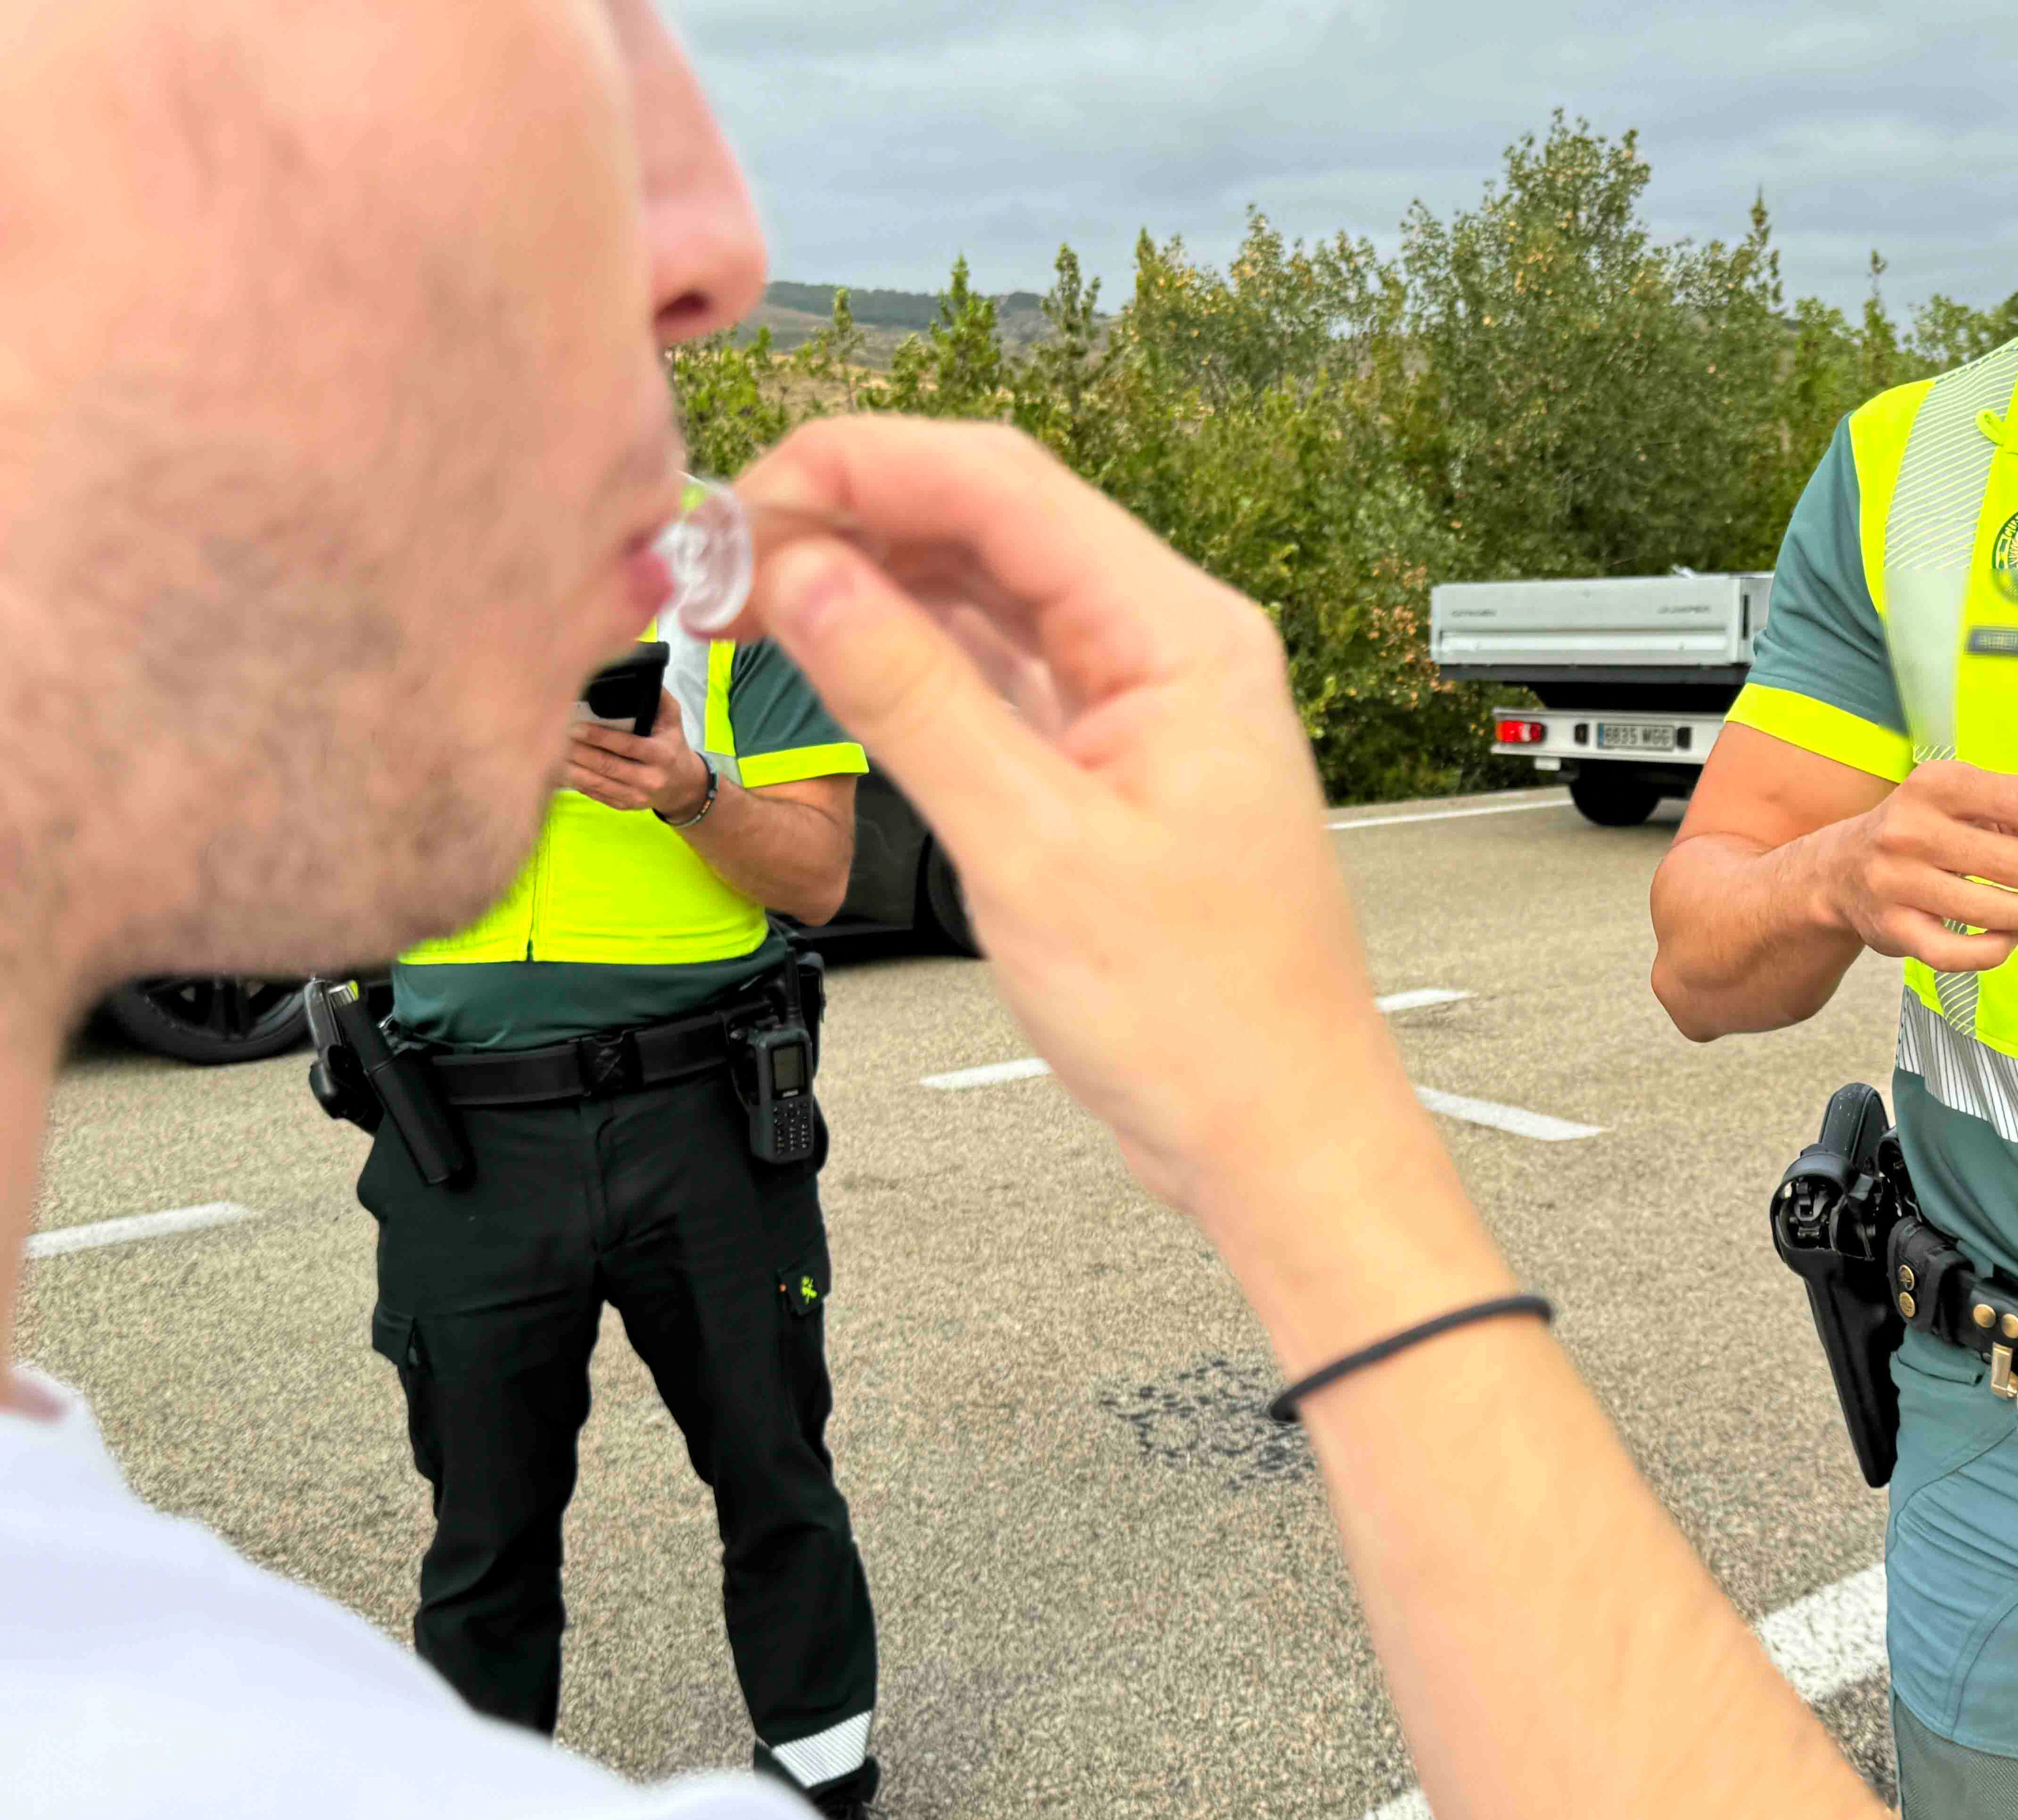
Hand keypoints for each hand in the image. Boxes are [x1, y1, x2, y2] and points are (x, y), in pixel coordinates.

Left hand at [566, 706, 708, 816]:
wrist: (683, 787)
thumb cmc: (673, 747)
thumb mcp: (673, 721)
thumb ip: (659, 699)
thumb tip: (641, 674)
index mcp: (661, 755)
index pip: (626, 745)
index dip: (599, 737)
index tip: (575, 726)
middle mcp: (650, 779)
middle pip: (607, 765)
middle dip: (579, 752)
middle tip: (556, 737)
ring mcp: (637, 796)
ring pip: (598, 783)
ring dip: (572, 769)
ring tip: (552, 754)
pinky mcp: (625, 806)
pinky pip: (597, 795)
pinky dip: (577, 783)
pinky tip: (561, 771)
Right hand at [731, 417, 1416, 1225]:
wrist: (1274, 1134)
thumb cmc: (1205, 1019)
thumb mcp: (1034, 853)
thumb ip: (915, 703)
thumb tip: (809, 580)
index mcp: (1184, 638)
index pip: (1003, 485)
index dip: (861, 466)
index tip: (744, 497)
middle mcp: (1168, 649)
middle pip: (990, 523)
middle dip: (853, 517)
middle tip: (722, 556)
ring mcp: (1136, 706)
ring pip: (985, 595)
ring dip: (870, 584)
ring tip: (749, 602)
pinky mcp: (1104, 765)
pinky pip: (996, 673)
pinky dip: (908, 661)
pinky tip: (829, 657)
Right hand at [1809, 760, 2017, 971]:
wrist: (1840, 870)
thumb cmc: (1918, 830)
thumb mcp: (1958, 803)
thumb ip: (2015, 817)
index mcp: (1934, 785)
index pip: (2016, 799)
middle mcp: (1909, 831)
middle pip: (2009, 861)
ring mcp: (1898, 883)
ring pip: (1989, 911)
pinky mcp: (1894, 929)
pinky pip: (1958, 953)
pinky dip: (1996, 949)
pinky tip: (2013, 937)